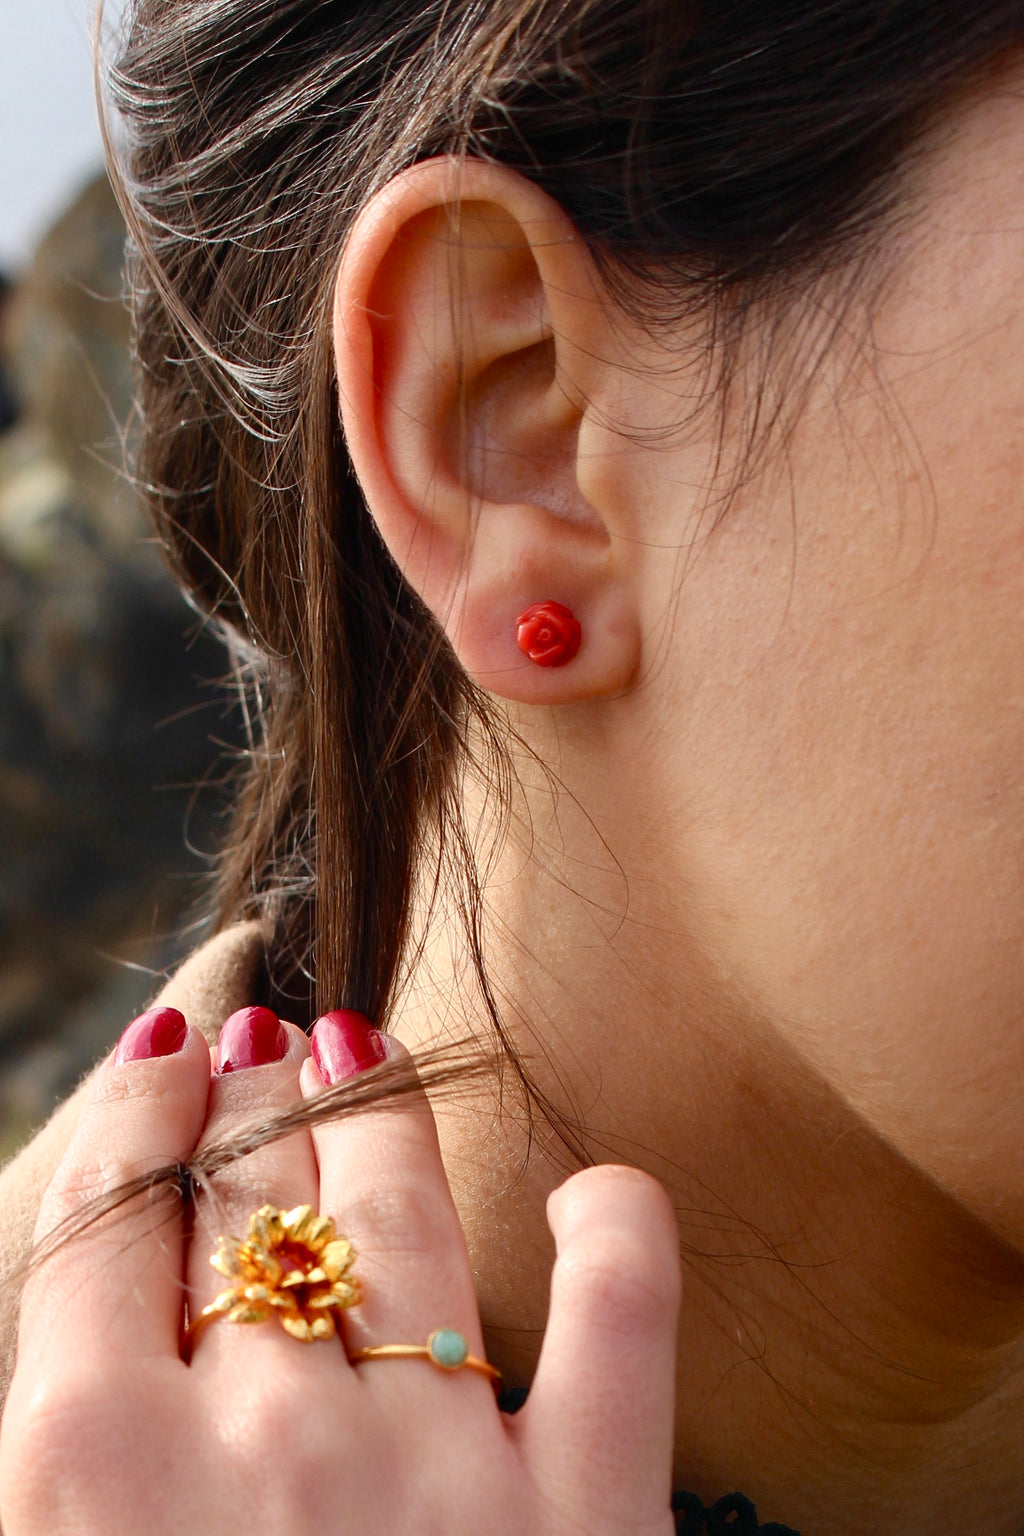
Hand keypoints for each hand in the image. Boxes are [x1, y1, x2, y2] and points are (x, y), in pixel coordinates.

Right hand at [0, 1007, 680, 1533]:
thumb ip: (71, 1446)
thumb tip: (112, 1323)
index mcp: (98, 1478)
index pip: (110, 1222)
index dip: (140, 1109)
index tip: (171, 1050)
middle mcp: (270, 1443)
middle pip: (253, 1200)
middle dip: (251, 1103)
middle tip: (266, 1046)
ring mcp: (439, 1472)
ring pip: (404, 1213)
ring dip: (379, 1113)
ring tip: (362, 1048)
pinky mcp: (589, 1521)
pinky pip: (620, 1319)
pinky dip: (618, 1237)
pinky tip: (602, 1194)